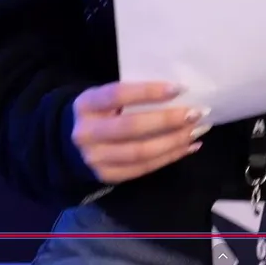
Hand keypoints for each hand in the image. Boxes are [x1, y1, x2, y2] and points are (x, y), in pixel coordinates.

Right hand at [71, 81, 208, 184]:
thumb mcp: (103, 98)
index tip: (179, 88)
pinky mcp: (108, 176)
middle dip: (167, 120)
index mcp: (86, 105)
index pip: (118, 95)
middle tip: (195, 113)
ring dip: (173, 142)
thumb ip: (129, 96)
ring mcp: (96, 158)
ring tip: (197, 131)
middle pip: (131, 128)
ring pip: (140, 152)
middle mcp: (87, 133)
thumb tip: (176, 94)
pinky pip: (143, 168)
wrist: (68, 144)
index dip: (148, 92)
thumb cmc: (98, 113)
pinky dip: (169, 157)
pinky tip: (188, 147)